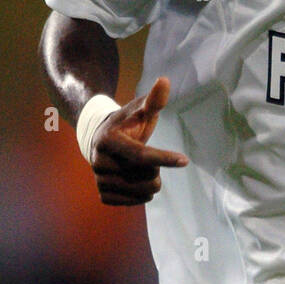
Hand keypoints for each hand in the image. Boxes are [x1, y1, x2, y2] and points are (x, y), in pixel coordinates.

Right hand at [89, 77, 188, 204]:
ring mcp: (100, 181)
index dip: (164, 158)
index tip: (185, 160)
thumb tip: (165, 80)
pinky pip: (135, 203)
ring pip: (143, 192)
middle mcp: (99, 162)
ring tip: (141, 168)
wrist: (100, 142)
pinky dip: (142, 194)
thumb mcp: (139, 111)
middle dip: (157, 168)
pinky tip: (135, 180)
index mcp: (108, 140)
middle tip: (147, 157)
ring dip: (151, 181)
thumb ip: (153, 100)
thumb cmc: (126, 125)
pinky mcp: (104, 196)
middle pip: (147, 176)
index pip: (140, 155)